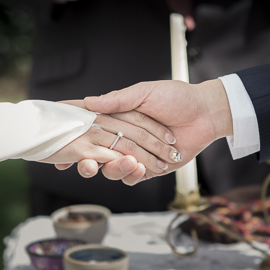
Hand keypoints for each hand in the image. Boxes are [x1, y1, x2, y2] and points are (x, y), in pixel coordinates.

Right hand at [47, 100, 180, 184]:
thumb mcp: (145, 92)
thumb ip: (118, 100)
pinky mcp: (150, 168)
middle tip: (87, 163)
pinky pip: (134, 177)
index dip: (76, 138)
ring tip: (128, 162)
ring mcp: (137, 154)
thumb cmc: (177, 97)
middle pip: (98, 154)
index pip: (91, 130)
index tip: (63, 145)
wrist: (206, 112)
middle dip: (89, 162)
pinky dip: (134, 175)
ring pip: (114, 168)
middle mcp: (124, 137)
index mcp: (119, 118)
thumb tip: (89, 100)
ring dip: (117, 168)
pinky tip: (140, 168)